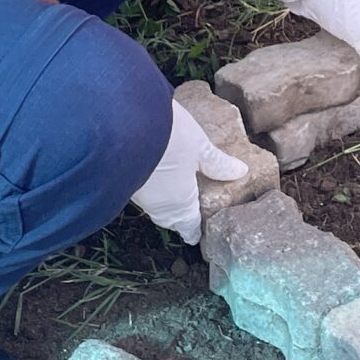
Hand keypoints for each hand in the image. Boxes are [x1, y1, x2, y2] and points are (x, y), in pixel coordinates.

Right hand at [130, 98, 250, 243]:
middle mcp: (156, 205)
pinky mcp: (121, 178)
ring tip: (174, 188)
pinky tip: (155, 172)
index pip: (188, 226)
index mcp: (180, 204)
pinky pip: (141, 189)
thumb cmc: (169, 139)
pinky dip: (150, 184)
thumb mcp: (200, 147)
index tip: (195, 235)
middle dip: (178, 217)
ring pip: (153, 203)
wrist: (120, 124)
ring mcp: (136, 193)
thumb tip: (239, 171)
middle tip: (188, 211)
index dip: (194, 230)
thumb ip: (217, 163)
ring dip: (163, 199)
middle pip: (169, 218)